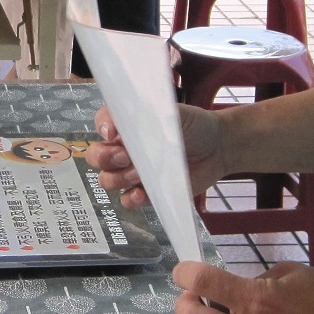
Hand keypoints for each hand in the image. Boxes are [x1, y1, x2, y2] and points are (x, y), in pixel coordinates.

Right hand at [91, 104, 225, 206]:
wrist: (217, 147)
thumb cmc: (193, 125)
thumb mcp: (172, 113)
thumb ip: (147, 116)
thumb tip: (122, 124)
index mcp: (127, 126)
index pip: (101, 123)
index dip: (102, 128)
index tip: (113, 134)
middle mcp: (125, 149)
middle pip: (96, 156)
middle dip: (104, 158)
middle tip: (124, 157)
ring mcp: (133, 172)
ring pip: (107, 180)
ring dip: (117, 179)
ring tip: (138, 175)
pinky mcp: (146, 192)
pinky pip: (126, 200)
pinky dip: (130, 199)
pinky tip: (140, 194)